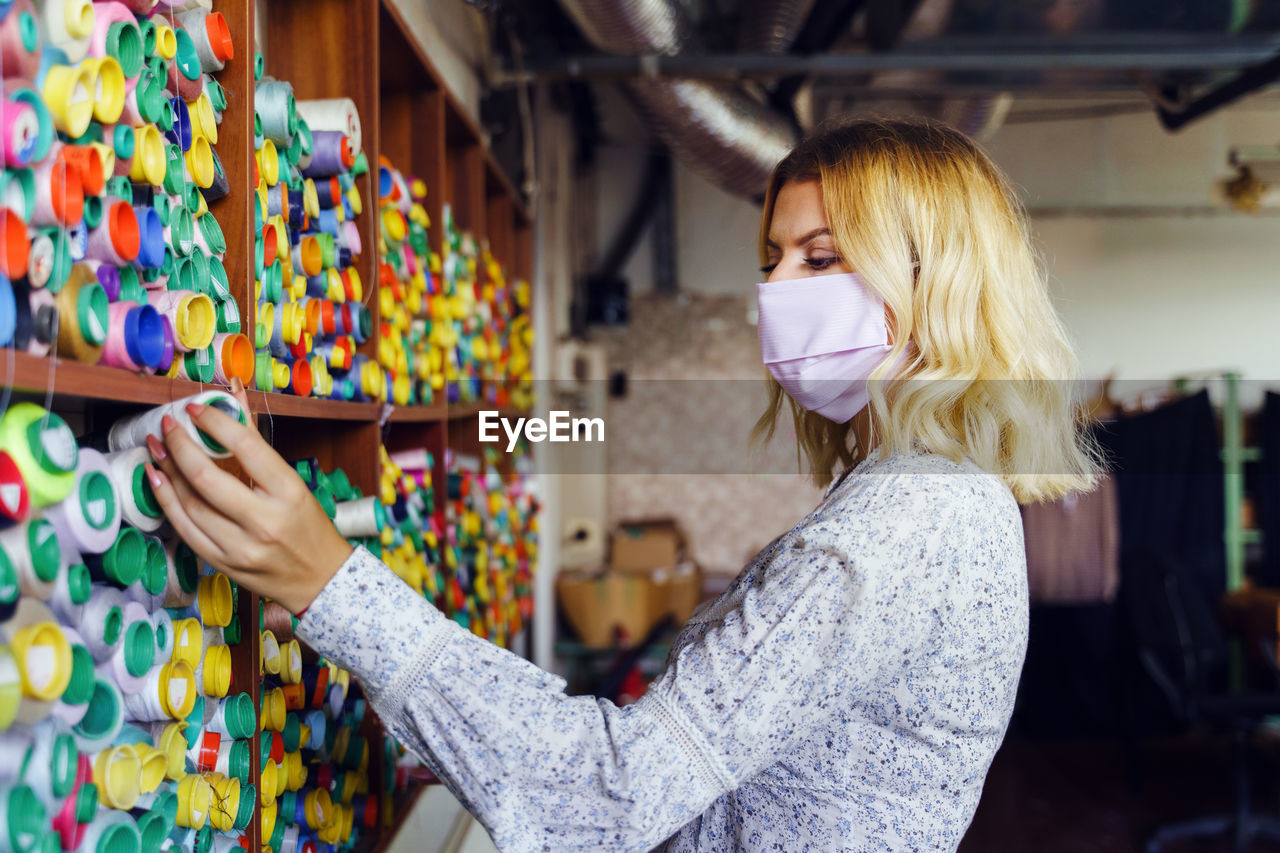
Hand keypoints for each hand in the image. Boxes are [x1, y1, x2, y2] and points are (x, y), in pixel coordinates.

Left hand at [142, 379, 352, 613]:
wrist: (318, 578)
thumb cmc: (308, 526)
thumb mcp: (292, 483)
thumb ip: (256, 442)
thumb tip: (234, 397)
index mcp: (289, 493)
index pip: (246, 448)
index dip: (215, 423)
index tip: (196, 408)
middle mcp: (265, 521)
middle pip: (207, 478)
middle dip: (180, 446)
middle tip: (168, 425)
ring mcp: (241, 546)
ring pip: (190, 504)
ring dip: (167, 470)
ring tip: (158, 447)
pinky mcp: (223, 563)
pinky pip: (184, 529)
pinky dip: (166, 500)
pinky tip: (157, 478)